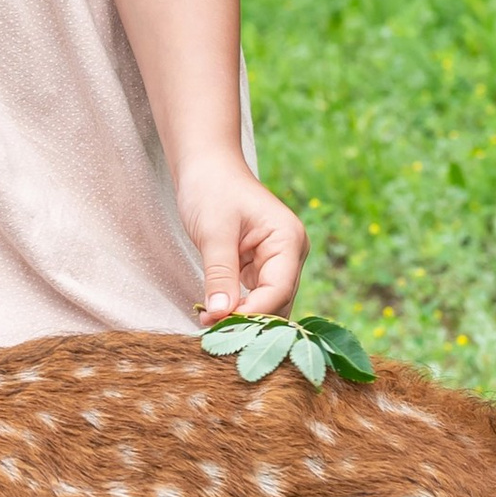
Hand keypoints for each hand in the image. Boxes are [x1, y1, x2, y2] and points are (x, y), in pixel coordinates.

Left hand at [179, 153, 306, 324]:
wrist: (205, 166)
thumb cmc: (211, 189)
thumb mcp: (213, 232)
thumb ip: (220, 274)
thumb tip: (221, 314)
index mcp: (288, 239)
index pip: (279, 289)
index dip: (252, 313)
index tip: (219, 324)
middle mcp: (290, 254)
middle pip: (278, 302)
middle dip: (247, 320)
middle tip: (209, 330)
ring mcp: (277, 262)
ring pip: (267, 304)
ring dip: (241, 317)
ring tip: (208, 325)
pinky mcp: (260, 267)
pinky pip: (254, 297)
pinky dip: (236, 308)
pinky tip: (213, 314)